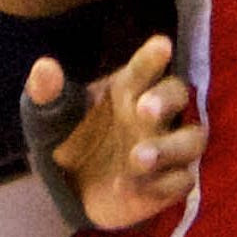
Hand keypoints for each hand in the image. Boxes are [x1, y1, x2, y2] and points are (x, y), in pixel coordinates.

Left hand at [33, 35, 202, 229]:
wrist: (70, 190)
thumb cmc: (67, 138)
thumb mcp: (46, 117)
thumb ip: (46, 93)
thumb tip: (44, 67)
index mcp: (126, 87)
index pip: (144, 68)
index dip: (153, 58)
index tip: (161, 45)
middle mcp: (153, 113)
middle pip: (177, 95)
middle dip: (165, 99)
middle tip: (144, 108)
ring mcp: (167, 148)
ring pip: (191, 139)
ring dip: (167, 148)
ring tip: (137, 158)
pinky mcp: (169, 183)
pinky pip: (181, 181)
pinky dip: (160, 185)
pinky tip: (130, 187)